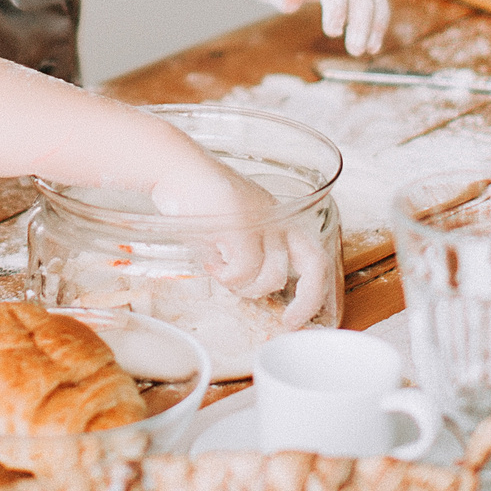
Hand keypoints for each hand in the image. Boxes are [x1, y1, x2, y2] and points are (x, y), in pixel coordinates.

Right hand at [149, 154, 333, 319]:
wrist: (174, 168)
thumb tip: (249, 290)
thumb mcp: (232, 228)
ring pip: (272, 276)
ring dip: (244, 286)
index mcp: (281, 218)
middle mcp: (279, 217)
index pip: (314, 256)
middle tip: (288, 322)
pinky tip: (211, 263)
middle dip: (306, 302)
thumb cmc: (197, 200)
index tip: (299, 318)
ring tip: (222, 272)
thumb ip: (246, 254)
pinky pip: (244, 270)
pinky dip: (226, 277)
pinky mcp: (241, 223)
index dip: (316, 291)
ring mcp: (262, 219)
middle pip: (314, 265)